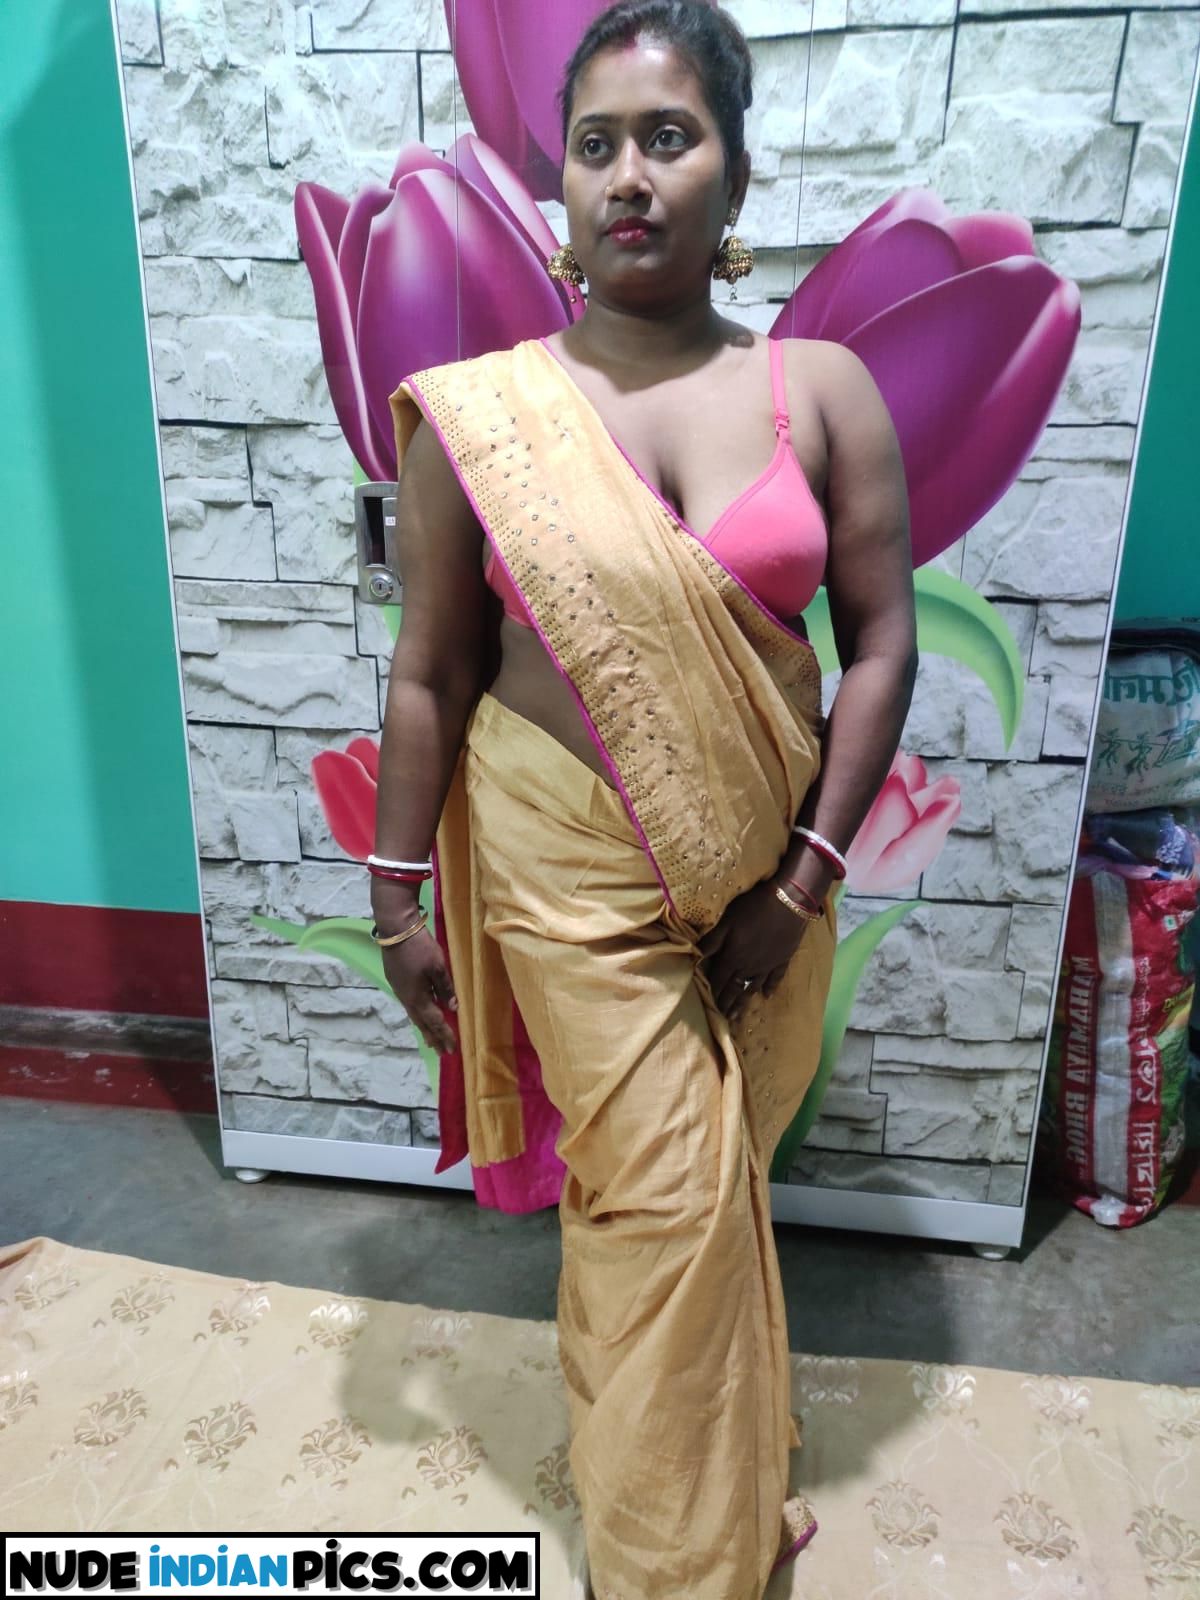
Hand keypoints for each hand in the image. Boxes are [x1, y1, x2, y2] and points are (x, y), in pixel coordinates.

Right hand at [380, 927, 457, 1054]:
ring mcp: (400, 990)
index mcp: (418, 998)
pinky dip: (418, 1015)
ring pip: (414, 1015)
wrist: (395, 930)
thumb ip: (446, 988)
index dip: (445, 1035)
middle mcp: (407, 999)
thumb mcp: (439, 967)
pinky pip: (410, 1006)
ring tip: (431, 1040)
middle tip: (442, 1052)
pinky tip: (421, 1014)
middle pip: (422, 1023)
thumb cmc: (420, 947)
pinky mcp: (397, 982)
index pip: (435, 1022)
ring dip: (424, 1028)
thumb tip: (453, 1008)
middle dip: (433, 1038)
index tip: (453, 1049)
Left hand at [698, 878, 810, 1023]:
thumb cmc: (754, 907)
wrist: (790, 902)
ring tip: (737, 1015)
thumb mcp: (727, 921)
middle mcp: (749, 966)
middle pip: (734, 988)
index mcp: (733, 957)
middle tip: (721, 1019)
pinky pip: (774, 978)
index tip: (706, 1008)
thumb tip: (695, 957)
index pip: (718, 979)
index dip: (711, 992)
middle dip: (726, 1003)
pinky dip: (770, 988)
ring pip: (752, 987)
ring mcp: (767, 965)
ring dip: (743, 1001)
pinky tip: (766, 996)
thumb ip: (712, 941)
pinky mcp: (782, 959)